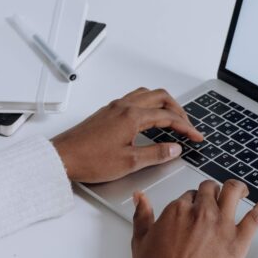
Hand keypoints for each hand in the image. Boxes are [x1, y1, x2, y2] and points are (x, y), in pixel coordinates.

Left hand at [51, 87, 202, 182]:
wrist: (62, 157)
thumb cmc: (89, 160)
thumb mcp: (129, 163)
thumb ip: (155, 154)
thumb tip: (174, 149)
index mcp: (132, 116)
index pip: (168, 116)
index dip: (186, 127)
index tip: (196, 137)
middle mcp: (123, 107)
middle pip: (160, 97)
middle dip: (177, 110)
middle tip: (186, 126)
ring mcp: (113, 108)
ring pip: (145, 95)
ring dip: (162, 103)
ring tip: (170, 118)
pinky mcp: (105, 113)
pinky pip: (132, 99)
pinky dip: (147, 105)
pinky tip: (146, 119)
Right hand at [131, 179, 257, 257]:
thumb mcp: (141, 239)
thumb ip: (141, 214)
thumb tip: (140, 197)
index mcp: (177, 210)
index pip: (189, 195)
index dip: (192, 200)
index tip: (194, 207)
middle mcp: (200, 212)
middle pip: (210, 190)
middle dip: (211, 191)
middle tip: (215, 196)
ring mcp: (221, 225)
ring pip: (233, 193)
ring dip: (237, 189)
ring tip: (240, 191)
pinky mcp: (238, 241)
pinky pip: (255, 219)